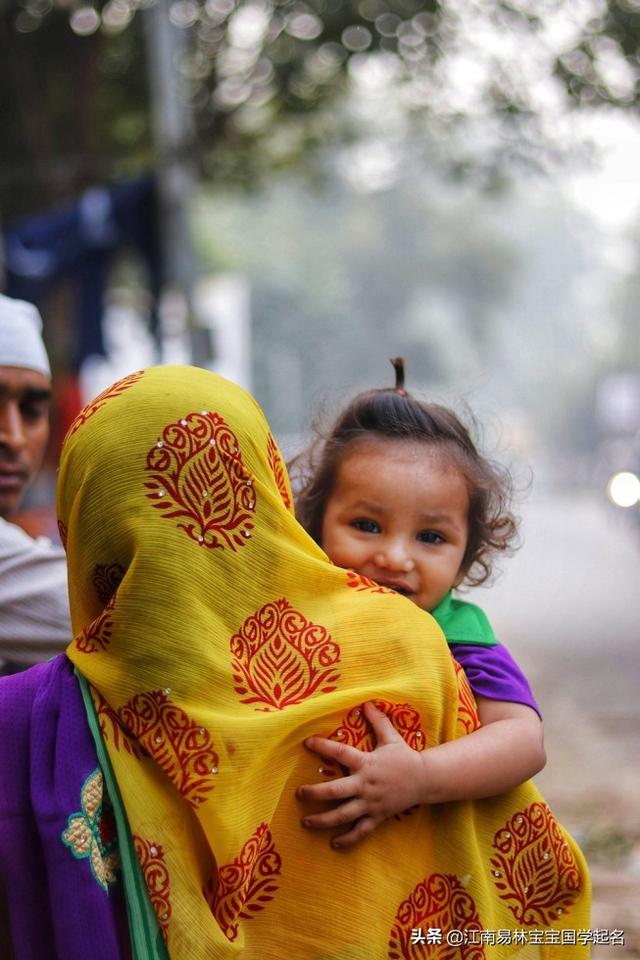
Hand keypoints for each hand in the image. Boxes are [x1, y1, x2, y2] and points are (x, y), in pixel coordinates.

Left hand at [297, 701, 424, 848]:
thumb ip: (378, 721)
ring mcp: (371, 803)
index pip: (341, 753)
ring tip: (305, 821)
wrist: (425, 779)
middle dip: (314, 793)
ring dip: (322, 820)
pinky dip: (347, 839)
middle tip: (299, 793)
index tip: (307, 742)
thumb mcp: (391, 737)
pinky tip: (334, 843)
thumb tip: (367, 703)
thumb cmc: (404, 757)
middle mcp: (366, 784)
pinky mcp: (377, 817)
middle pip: (335, 791)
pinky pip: (360, 831)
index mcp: (366, 763)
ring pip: (343, 815)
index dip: (323, 746)